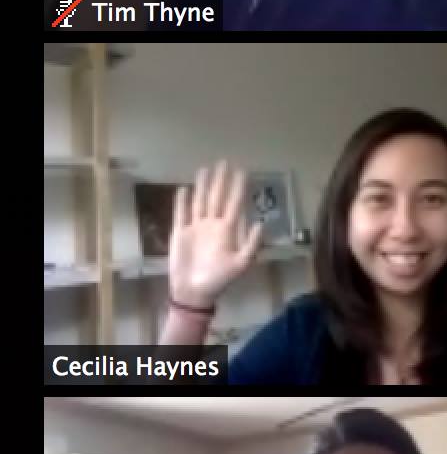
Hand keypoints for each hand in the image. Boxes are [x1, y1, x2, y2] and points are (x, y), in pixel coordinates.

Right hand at [166, 162, 262, 307]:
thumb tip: (260, 222)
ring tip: (206, 169)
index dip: (238, 187)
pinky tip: (184, 189)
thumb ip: (251, 243)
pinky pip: (180, 213)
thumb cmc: (220, 279)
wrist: (194, 291)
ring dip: (203, 186)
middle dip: (221, 180)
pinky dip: (182, 202)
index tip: (243, 171)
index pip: (234, 203)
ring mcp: (196, 227)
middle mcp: (212, 224)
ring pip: (200, 201)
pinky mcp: (179, 232)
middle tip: (224, 162)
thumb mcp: (241, 263)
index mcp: (227, 230)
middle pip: (217, 197)